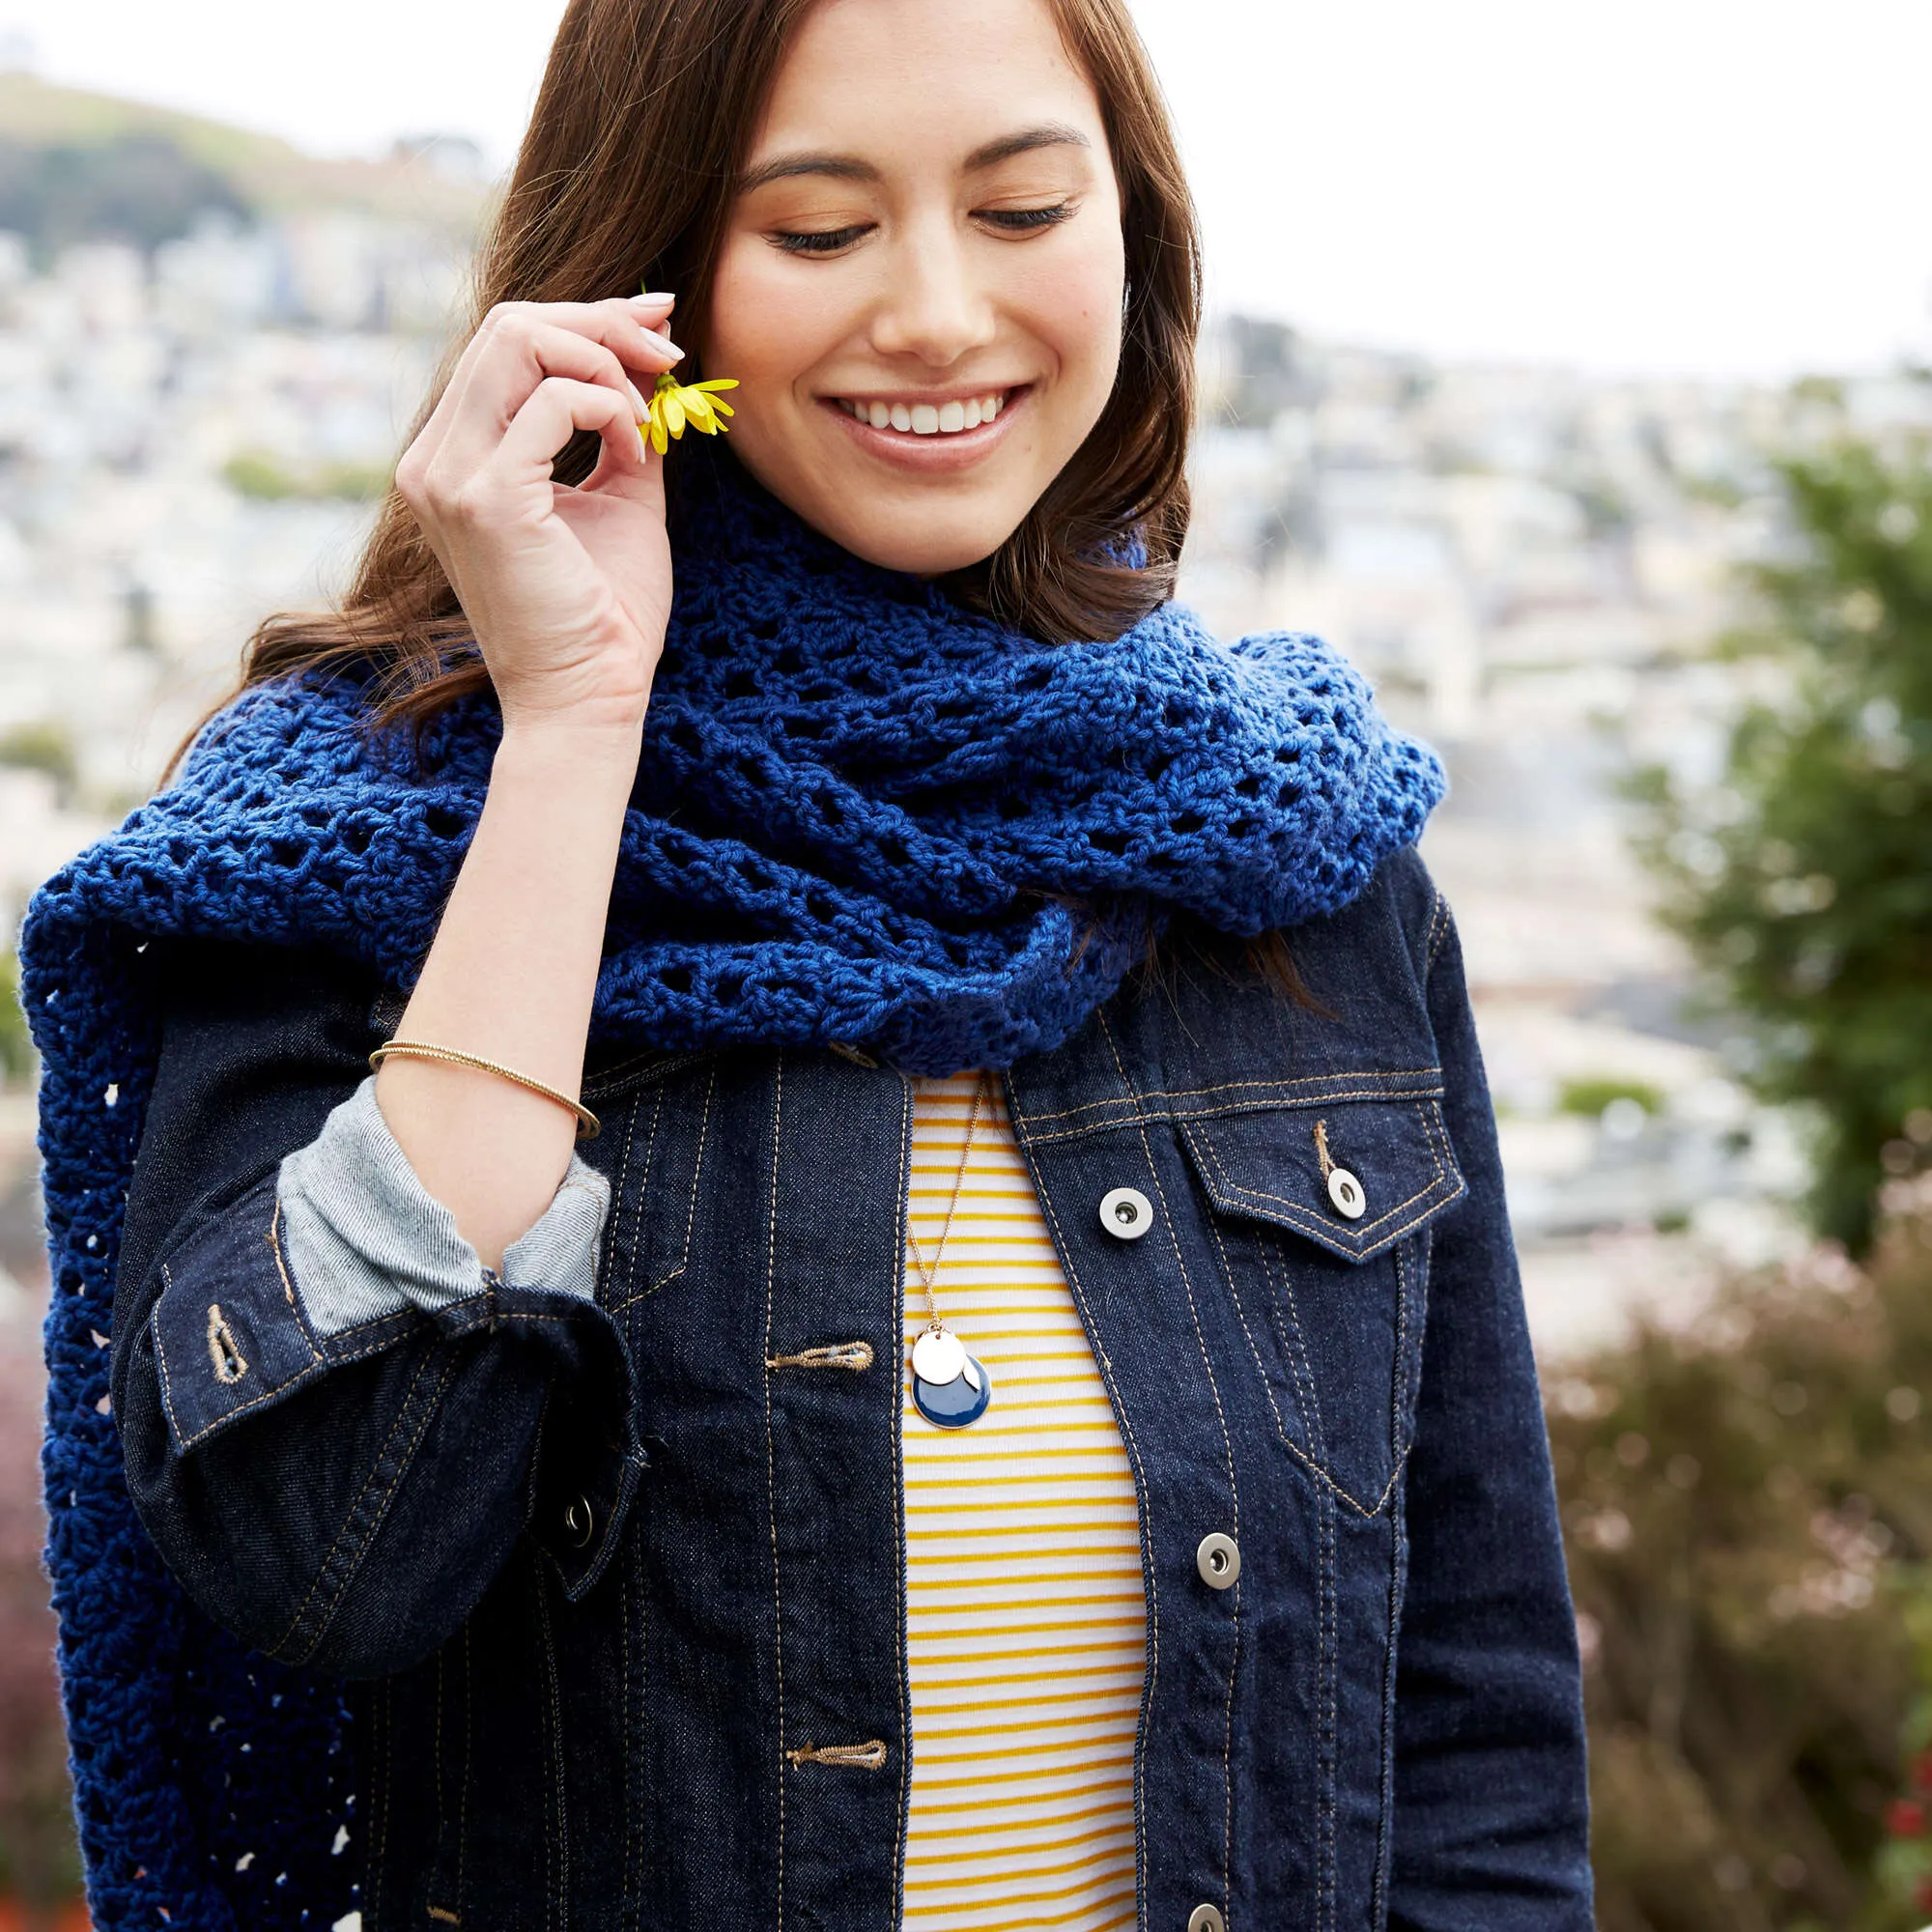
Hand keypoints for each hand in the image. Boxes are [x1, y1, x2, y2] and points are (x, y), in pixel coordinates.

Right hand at [395, 293, 682, 737]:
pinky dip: (609, 410)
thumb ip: (623, 427)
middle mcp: (433, 460)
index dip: (588, 316)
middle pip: (509, 324)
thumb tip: (650, 357)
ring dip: (605, 361)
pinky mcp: (484, 499)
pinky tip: (635, 453)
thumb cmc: (605, 613)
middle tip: (670, 354)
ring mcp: (448, 477)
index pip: (507, 342)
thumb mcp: (620, 498)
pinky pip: (554, 401)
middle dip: (603, 323)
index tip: (658, 323)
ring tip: (648, 418)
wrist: (590, 700)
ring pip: (519, 340)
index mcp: (454, 457)